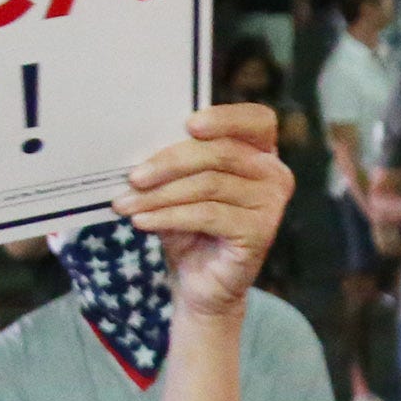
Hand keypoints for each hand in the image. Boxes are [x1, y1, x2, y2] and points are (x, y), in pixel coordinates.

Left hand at [117, 103, 289, 318]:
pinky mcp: (261, 232)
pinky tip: (142, 221)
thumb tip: (141, 151)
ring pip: (209, 184)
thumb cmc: (190, 228)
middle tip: (133, 177)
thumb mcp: (179, 187)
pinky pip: (208, 214)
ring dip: (160, 195)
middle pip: (221, 152)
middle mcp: (274, 173)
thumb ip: (174, 163)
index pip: (255, 120)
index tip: (187, 125)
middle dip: (170, 163)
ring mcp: (271, 203)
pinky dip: (168, 216)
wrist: (200, 282)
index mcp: (260, 152)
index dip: (225, 118)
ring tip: (126, 204)